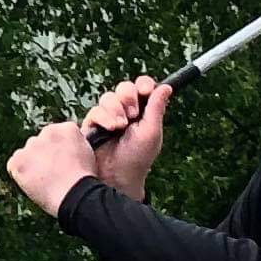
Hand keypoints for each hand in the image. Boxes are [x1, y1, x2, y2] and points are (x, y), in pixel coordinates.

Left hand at [4, 116, 101, 216]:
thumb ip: (75, 145)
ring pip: (26, 154)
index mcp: (67, 128)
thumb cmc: (85, 182)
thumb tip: (66, 148)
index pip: (56, 135)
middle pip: (40, 143)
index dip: (60, 151)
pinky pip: (13, 166)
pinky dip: (20, 175)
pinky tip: (34, 184)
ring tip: (46, 182)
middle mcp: (47, 132)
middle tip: (55, 175)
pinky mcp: (18, 160)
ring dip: (32, 165)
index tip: (64, 164)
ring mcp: (31, 146)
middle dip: (44, 156)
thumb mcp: (89, 155)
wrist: (76, 195)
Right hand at [83, 76, 170, 192]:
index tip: (145, 90)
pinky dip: (104, 117)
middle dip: (128, 97)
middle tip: (133, 114)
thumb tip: (167, 87)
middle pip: (124, 87)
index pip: (142, 87)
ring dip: (116, 110)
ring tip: (121, 127)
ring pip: (108, 97)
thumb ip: (157, 108)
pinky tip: (110, 129)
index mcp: (143, 112)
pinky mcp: (93, 124)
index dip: (143, 84)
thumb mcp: (152, 131)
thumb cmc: (138, 157)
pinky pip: (95, 110)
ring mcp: (108, 116)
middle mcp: (125, 111)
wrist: (118, 175)